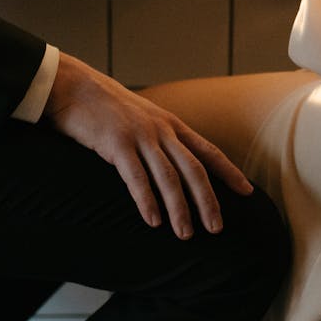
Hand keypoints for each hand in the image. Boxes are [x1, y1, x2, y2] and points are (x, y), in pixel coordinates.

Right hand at [42, 53, 253, 238]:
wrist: (73, 85)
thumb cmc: (103, 107)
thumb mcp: (141, 118)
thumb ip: (158, 138)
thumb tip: (170, 162)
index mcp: (170, 124)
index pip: (208, 151)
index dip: (230, 172)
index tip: (248, 192)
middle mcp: (161, 130)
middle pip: (194, 170)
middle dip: (208, 201)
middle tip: (216, 229)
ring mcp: (140, 136)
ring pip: (169, 178)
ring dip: (180, 209)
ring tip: (186, 234)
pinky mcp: (117, 144)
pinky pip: (137, 177)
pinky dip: (147, 201)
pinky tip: (153, 221)